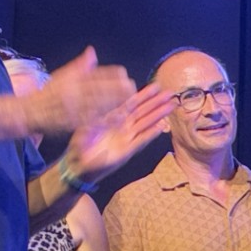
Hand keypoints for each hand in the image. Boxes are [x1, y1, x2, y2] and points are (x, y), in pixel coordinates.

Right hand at [21, 48, 137, 136]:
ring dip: (114, 102)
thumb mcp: (60, 76)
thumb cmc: (46, 94)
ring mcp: (71, 107)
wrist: (28, 112)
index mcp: (69, 79)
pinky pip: (91, 120)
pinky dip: (105, 119)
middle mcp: (70, 92)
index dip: (109, 74)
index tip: (123, 72)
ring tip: (130, 100)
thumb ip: (79, 66)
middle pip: (97, 88)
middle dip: (116, 87)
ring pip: (96, 104)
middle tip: (132, 86)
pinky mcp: (71, 122)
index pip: (92, 74)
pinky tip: (117, 117)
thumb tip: (92, 52)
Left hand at [61, 83, 178, 185]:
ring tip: (171, 106)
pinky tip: (162, 127)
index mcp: (112, 118)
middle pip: (142, 112)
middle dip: (156, 102)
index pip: (130, 103)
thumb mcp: (85, 125)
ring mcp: (126, 138)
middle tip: (170, 93)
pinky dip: (151, 133)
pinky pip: (141, 140)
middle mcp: (122, 126)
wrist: (79, 164)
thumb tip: (102, 100)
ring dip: (158, 115)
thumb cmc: (80, 144)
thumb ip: (95, 115)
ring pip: (145, 123)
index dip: (143, 95)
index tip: (155, 86)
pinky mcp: (127, 150)